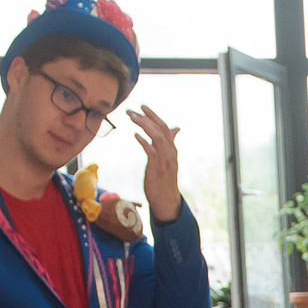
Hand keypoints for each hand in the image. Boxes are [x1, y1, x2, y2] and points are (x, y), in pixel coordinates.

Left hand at [130, 105, 181, 222]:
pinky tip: (135, 135)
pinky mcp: (157, 168)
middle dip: (147, 117)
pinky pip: (152, 151)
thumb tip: (176, 128)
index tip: (142, 107)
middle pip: (161, 129)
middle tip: (132, 110)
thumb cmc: (164, 180)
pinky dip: (144, 141)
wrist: (166, 201)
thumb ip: (169, 143)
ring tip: (131, 118)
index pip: (165, 127)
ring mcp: (165, 160)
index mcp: (172, 149)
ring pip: (157, 137)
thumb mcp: (168, 159)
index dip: (154, 116)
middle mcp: (170, 153)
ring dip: (143, 125)